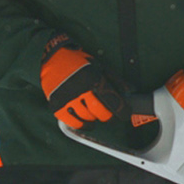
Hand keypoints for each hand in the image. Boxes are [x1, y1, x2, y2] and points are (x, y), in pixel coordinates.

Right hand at [42, 38, 159, 152]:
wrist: (52, 58)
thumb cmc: (79, 63)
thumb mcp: (99, 66)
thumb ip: (115, 80)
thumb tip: (130, 91)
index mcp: (94, 79)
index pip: (113, 102)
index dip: (122, 112)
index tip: (125, 115)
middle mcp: (81, 89)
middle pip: (101, 113)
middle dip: (108, 117)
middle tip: (109, 116)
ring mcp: (68, 98)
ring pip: (87, 118)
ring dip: (94, 119)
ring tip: (94, 115)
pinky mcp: (57, 105)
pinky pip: (73, 122)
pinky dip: (81, 125)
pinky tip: (84, 121)